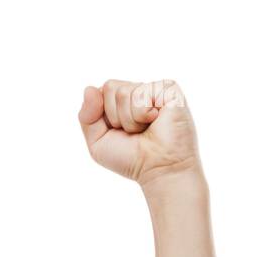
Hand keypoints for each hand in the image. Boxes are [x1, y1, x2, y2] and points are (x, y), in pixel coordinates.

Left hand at [77, 79, 200, 187]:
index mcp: (121, 101)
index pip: (100, 91)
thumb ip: (87, 116)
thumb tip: (89, 88)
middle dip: (115, 116)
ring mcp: (154, 89)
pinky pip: (142, 93)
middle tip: (134, 131)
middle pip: (110, 87)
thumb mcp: (97, 142)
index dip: (102, 113)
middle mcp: (137, 92)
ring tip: (145, 128)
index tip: (116, 130)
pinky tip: (156, 120)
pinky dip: (143, 113)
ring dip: (130, 119)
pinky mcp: (169, 89)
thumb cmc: (131, 158)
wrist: (158, 169)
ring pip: (124, 92)